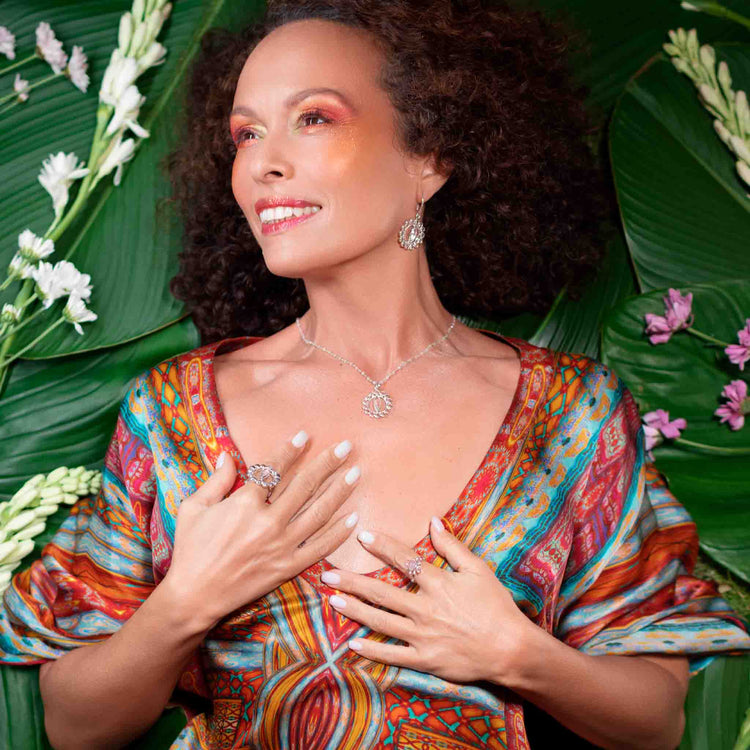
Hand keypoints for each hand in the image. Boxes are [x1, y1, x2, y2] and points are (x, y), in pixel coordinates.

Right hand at [162, 433, 360, 632]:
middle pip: (304, 486)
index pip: (274, 469)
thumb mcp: (193, 508)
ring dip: (339, 491)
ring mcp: (281, 546)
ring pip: (318, 513)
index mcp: (244, 504)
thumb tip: (226, 454)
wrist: (194, 597)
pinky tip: (353, 517)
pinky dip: (338, 533)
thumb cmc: (190, 550)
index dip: (290, 450)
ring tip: (356, 473)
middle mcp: (267, 522)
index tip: (305, 436)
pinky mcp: (288, 567)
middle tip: (346, 447)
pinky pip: (320, 548)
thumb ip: (216, 480)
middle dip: (327, 463)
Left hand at [321, 517, 535, 684]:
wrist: (511, 649)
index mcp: (439, 583)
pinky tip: (351, 644)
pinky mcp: (425, 660)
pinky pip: (393, 655)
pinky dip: (372, 650)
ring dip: (354, 610)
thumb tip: (433, 520)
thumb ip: (452, 545)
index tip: (362, 537)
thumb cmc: (496, 606)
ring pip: (381, 621)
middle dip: (352, 581)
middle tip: (327, 574)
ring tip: (332, 600)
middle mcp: (425, 609)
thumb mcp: (478, 569)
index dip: (382, 547)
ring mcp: (423, 636)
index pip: (404, 560)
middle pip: (382, 593)